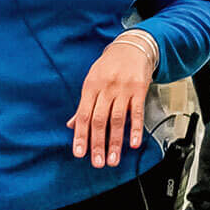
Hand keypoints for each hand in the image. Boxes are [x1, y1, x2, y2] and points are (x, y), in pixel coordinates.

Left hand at [70, 34, 157, 167]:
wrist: (131, 47)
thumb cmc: (109, 66)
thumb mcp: (92, 81)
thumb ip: (84, 105)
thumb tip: (70, 125)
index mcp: (90, 87)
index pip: (83, 115)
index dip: (80, 135)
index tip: (79, 153)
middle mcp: (105, 88)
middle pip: (99, 120)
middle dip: (97, 143)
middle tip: (98, 162)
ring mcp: (122, 89)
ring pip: (117, 119)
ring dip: (115, 142)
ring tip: (113, 159)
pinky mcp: (139, 89)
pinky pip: (137, 112)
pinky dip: (135, 129)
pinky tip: (133, 143)